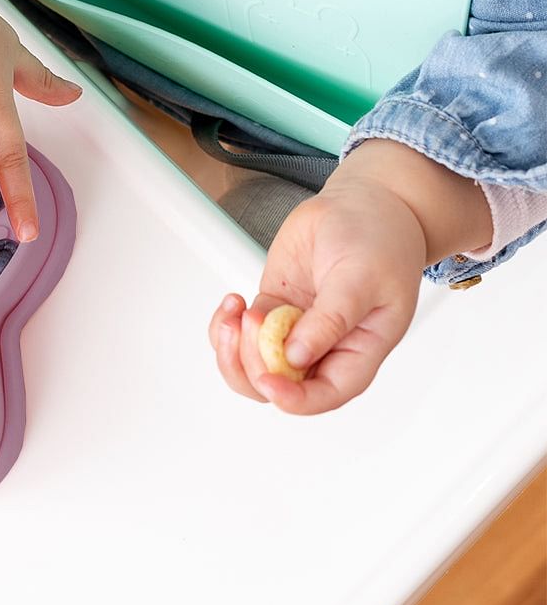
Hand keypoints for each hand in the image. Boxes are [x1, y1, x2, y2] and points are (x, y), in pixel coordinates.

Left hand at [208, 174, 427, 413]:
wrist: (362, 206)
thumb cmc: (379, 242)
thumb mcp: (362, 279)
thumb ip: (331, 320)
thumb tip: (296, 356)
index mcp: (356, 353)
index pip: (323, 395)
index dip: (292, 398)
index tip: (267, 379)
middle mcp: (323, 349)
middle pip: (278, 384)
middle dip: (253, 362)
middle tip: (254, 319)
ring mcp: (293, 330)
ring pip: (251, 365)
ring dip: (233, 347)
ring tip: (235, 310)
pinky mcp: (272, 309)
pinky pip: (239, 334)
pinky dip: (225, 325)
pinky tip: (232, 302)